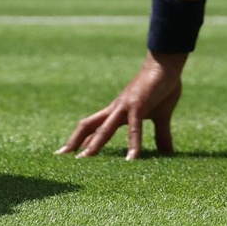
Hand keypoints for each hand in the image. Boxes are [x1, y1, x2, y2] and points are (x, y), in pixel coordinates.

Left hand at [57, 51, 183, 158]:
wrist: (165, 63)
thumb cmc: (161, 87)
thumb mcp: (160, 117)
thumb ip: (160, 136)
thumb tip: (167, 154)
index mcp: (116, 112)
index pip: (93, 128)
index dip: (80, 140)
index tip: (67, 154)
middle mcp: (115, 109)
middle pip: (88, 126)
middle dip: (74, 142)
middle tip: (59, 157)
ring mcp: (124, 107)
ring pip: (103, 129)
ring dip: (93, 146)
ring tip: (83, 162)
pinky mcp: (138, 105)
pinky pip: (134, 128)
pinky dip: (132, 145)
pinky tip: (131, 160)